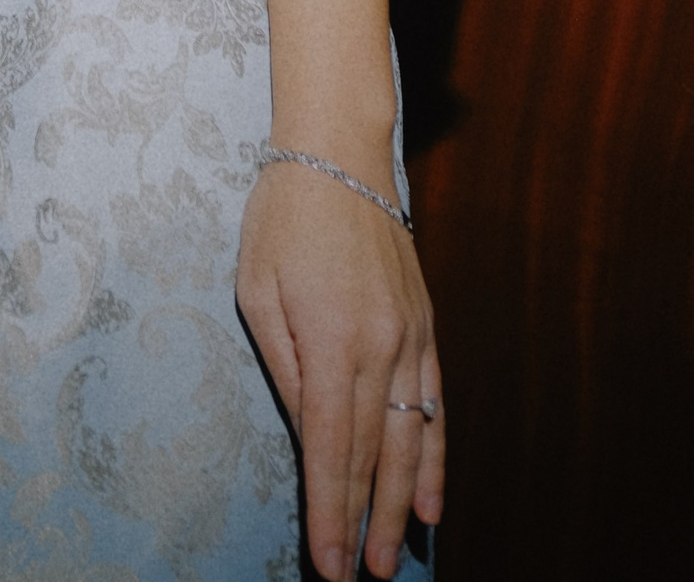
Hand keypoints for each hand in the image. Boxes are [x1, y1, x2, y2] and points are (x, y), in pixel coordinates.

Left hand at [236, 157, 443, 579]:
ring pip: (412, 439)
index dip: (330, 510)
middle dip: (366, 521)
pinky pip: (434, 405)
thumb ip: (286, 371)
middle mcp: (380, 346)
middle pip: (375, 454)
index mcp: (330, 339)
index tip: (327, 563)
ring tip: (397, 555)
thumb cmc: (283, 219)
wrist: (339, 154)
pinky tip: (432, 497)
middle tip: (360, 576)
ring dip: (403, 502)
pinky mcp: (425, 327)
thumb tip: (310, 437)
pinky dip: (435, 455)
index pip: (332, 446)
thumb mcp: (257, 291)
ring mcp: (409, 338)